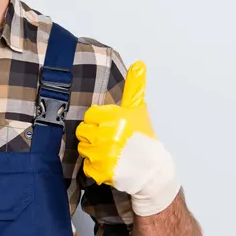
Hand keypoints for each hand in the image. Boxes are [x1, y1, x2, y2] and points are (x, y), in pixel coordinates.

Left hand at [75, 61, 179, 215]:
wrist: (152, 170)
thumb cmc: (142, 137)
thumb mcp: (138, 110)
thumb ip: (135, 86)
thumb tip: (139, 63)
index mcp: (116, 117)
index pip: (89, 115)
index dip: (99, 121)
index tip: (110, 126)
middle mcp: (109, 135)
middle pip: (83, 132)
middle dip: (94, 136)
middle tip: (109, 140)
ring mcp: (104, 154)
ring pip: (83, 149)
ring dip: (94, 152)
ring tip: (110, 153)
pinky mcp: (101, 171)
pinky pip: (86, 167)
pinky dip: (95, 168)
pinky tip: (109, 165)